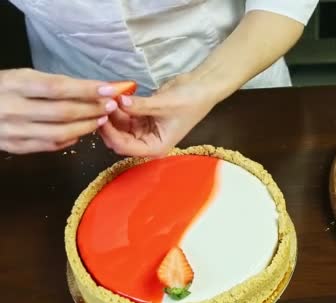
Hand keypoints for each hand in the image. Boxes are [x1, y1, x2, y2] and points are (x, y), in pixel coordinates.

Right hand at [0, 68, 117, 153]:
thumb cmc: (2, 89)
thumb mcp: (21, 77)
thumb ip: (52, 83)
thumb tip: (91, 88)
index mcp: (14, 84)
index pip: (57, 87)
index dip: (86, 89)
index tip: (110, 88)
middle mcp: (13, 109)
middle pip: (62, 112)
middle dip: (92, 109)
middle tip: (110, 105)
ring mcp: (13, 131)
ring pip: (60, 133)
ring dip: (86, 127)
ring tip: (101, 119)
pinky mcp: (14, 147)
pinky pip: (49, 145)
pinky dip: (69, 139)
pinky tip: (80, 133)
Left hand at [99, 74, 216, 157]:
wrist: (202, 87)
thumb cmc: (189, 101)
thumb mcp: (164, 104)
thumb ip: (139, 106)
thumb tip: (117, 102)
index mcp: (155, 147)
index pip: (125, 147)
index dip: (111, 134)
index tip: (101, 116)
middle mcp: (148, 141)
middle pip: (118, 139)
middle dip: (108, 124)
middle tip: (98, 105)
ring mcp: (144, 129)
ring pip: (119, 126)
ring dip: (111, 113)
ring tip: (105, 96)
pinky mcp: (142, 117)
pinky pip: (124, 115)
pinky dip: (118, 106)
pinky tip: (113, 95)